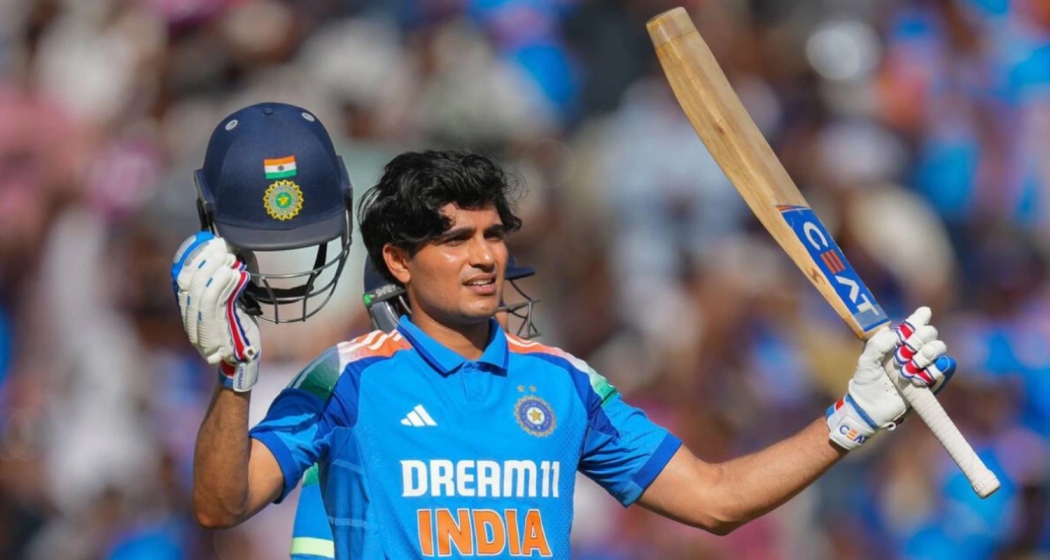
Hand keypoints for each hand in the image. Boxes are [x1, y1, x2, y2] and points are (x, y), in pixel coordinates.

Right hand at [171, 231, 259, 390]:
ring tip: (229, 256)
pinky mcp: (214, 332)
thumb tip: (225, 253)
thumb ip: (220, 283)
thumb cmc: (236, 325)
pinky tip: (235, 273)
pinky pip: (216, 304)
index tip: (202, 240)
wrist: (242, 358)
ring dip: (215, 270)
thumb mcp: (226, 301)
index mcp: (188, 307)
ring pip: (201, 292)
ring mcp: (199, 326)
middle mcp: (189, 317)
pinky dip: (225, 285)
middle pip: (188, 283)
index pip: (181, 278)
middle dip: (203, 259)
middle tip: (219, 244)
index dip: (189, 257)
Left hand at [826, 307, 955, 450]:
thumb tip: (895, 334)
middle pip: (930, 333)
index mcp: (896, 341)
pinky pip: (944, 368)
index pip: (912, 324)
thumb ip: (876, 345)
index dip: (920, 317)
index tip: (923, 313)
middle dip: (920, 338)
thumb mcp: (865, 362)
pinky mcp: (930, 380)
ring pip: (939, 348)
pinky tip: (918, 379)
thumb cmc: (865, 382)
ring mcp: (922, 365)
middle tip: (906, 350)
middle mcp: (912, 350)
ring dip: (926, 354)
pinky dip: (934, 370)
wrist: (870, 408)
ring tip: (909, 367)